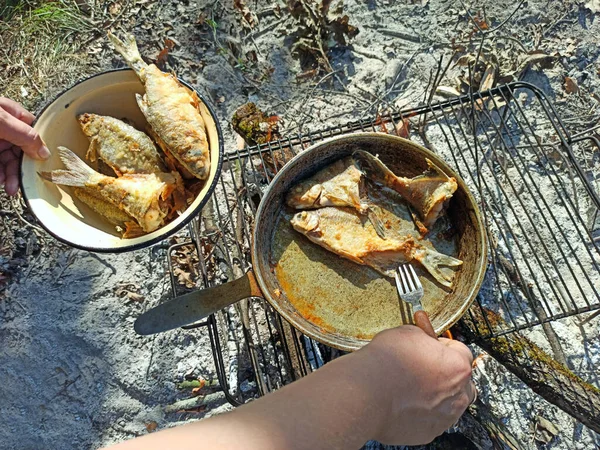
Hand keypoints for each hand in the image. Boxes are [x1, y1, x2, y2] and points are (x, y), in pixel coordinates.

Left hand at [0, 98, 49, 195]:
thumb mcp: (0, 120)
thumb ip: (24, 135)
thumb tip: (45, 151)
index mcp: (10, 114)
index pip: (32, 132)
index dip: (38, 149)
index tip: (42, 165)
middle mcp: (2, 128)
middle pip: (21, 152)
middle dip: (22, 169)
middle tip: (22, 183)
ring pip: (7, 162)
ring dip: (10, 176)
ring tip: (10, 188)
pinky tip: (0, 181)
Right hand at [362, 326, 474, 444]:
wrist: (365, 392)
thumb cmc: (385, 363)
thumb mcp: (407, 332)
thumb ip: (424, 338)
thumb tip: (422, 339)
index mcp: (458, 367)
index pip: (462, 352)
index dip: (443, 347)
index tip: (430, 347)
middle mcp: (458, 395)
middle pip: (460, 381)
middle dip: (445, 374)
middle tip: (421, 367)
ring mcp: (444, 417)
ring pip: (447, 403)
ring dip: (435, 394)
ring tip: (409, 386)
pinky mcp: (428, 433)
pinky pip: (431, 419)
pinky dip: (421, 412)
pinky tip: (403, 401)